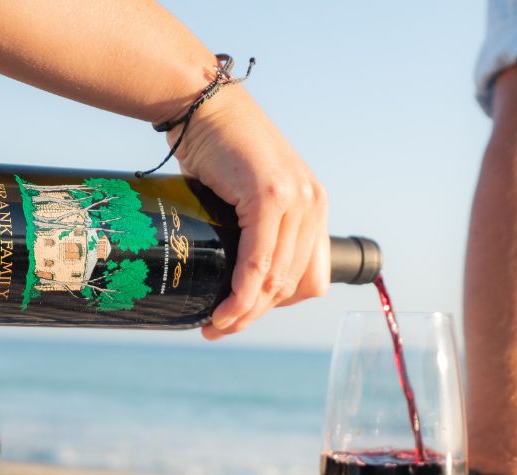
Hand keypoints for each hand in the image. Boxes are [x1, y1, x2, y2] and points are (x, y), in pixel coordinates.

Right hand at [169, 85, 329, 339]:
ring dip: (246, 310)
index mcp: (314, 208)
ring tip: (216, 325)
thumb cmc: (216, 149)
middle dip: (256, 315)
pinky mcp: (270, 196)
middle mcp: (314, 204)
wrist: (202, 103)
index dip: (278, 305)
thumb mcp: (247, 196)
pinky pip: (260, 259)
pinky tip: (227, 306)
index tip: (244, 312)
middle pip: (292, 284)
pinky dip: (243, 289)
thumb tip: (238, 279)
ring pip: (276, 278)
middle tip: (221, 328)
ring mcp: (296, 199)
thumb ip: (255, 232)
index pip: (309, 278)